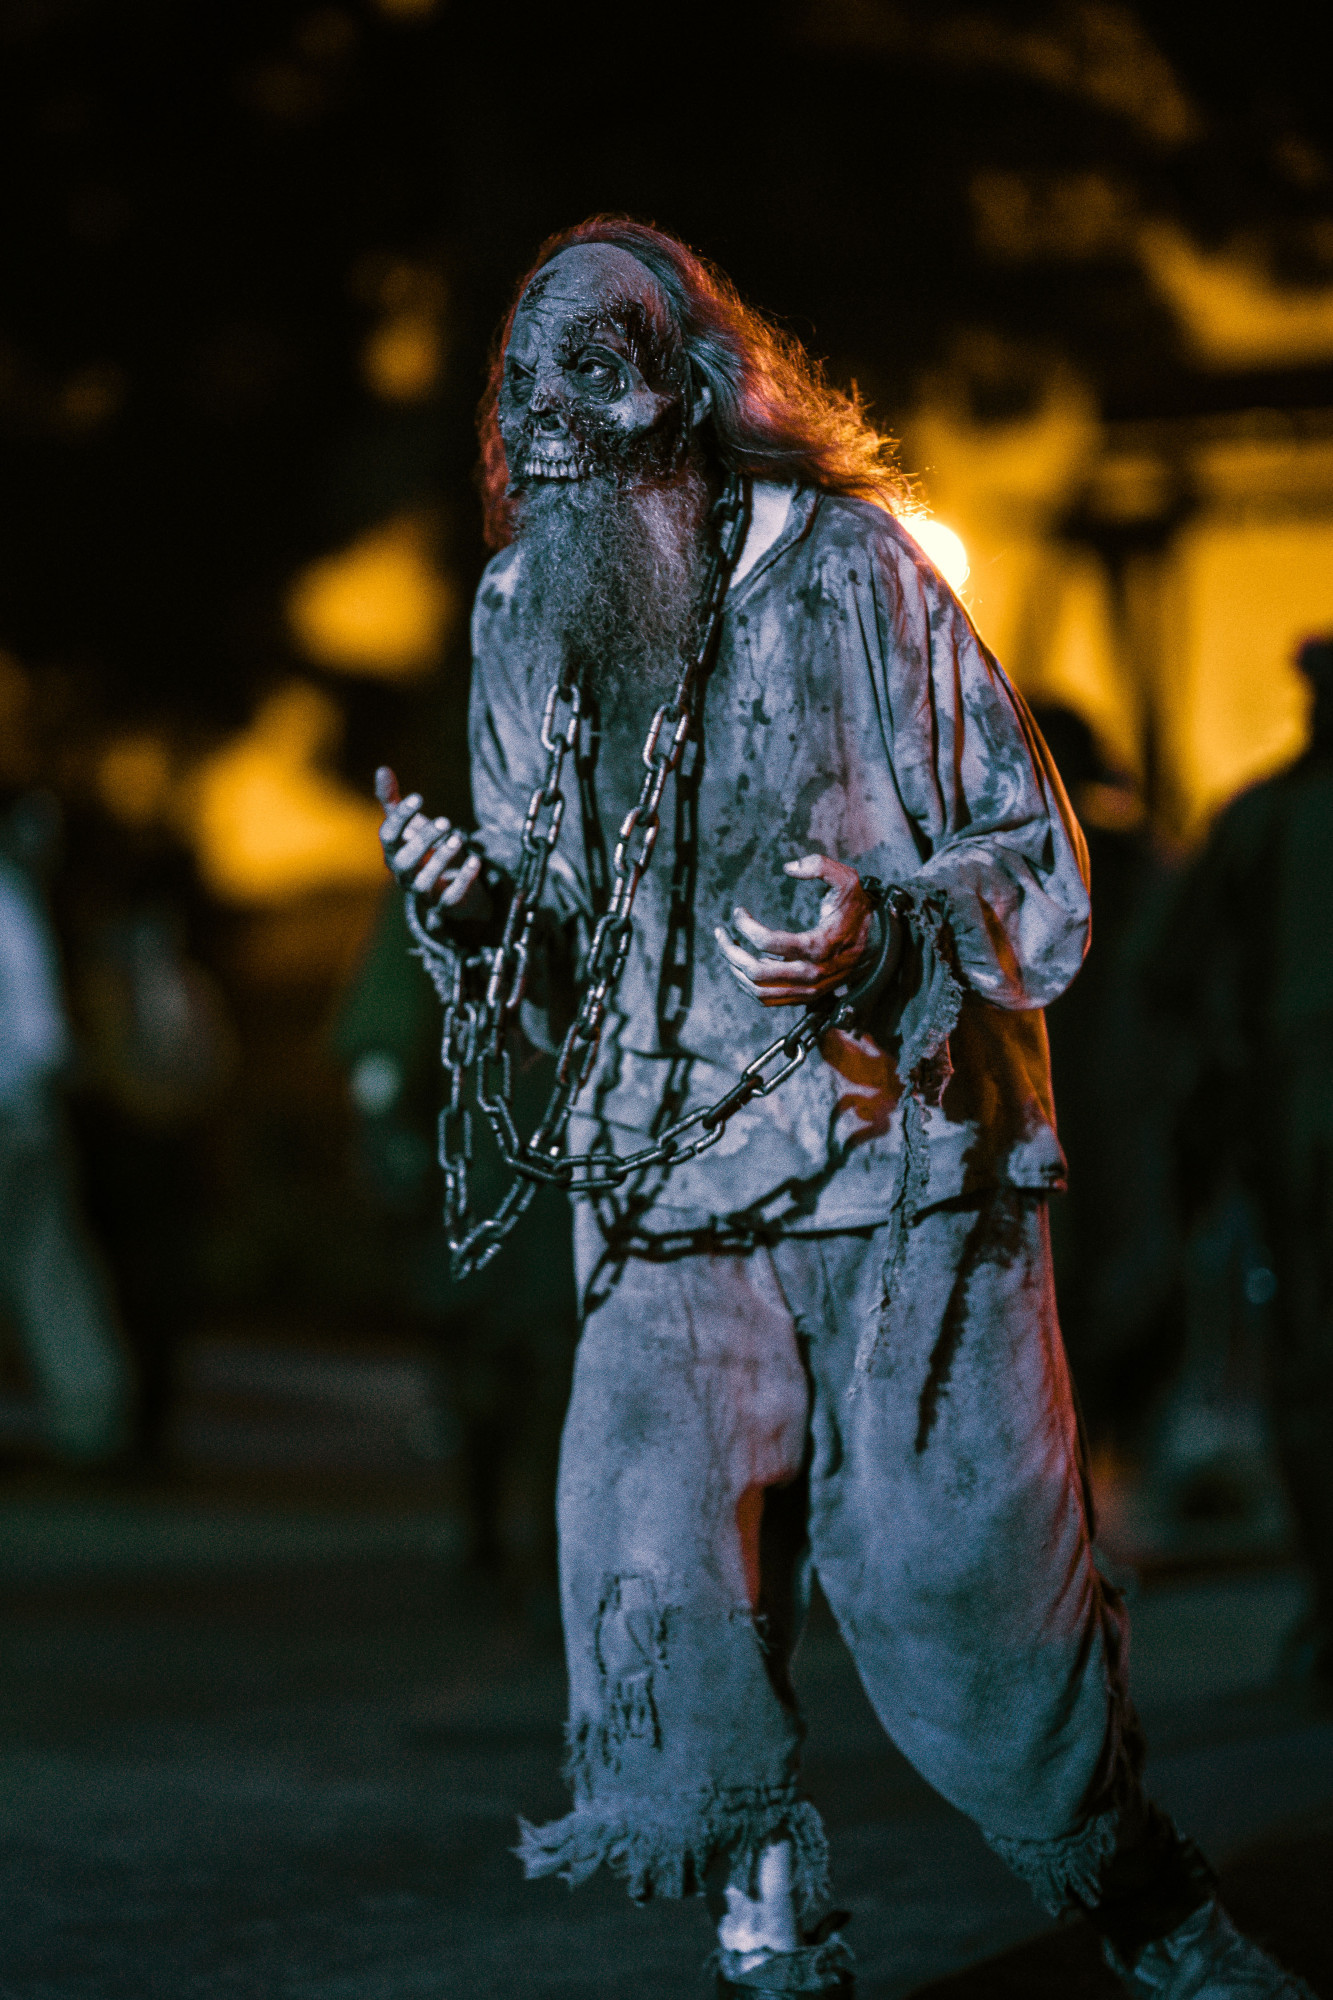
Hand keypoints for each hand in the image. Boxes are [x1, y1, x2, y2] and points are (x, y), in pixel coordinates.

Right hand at [375, 767, 484, 911]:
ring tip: (458, 838)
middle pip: (404, 861)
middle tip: (445, 821)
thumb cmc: (424, 850)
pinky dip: (464, 879)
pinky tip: (476, 860)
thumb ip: (395, 800)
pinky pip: (450, 897)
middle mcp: (403, 874)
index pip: (388, 836)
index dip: (400, 817)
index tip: (418, 797)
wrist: (448, 887)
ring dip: (442, 859)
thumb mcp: (411, 825)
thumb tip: (382, 768)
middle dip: (423, 840)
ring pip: (424, 882)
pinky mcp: (444, 904)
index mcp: (393, 852)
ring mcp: (423, 892)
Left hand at [715, 854, 889, 1006]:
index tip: (737, 911)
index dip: (745, 926)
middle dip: (731, 951)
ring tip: (726, 949)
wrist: (877, 943)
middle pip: (757, 971)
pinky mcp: (805, 997)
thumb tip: (788, 867)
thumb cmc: (856, 910)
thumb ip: (821, 866)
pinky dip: (748, 986)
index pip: (768, 943)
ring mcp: (808, 989)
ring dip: (735, 970)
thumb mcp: (847, 880)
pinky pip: (768, 1000)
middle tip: (720, 933)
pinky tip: (740, 967)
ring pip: (758, 991)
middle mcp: (811, 973)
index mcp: (818, 946)